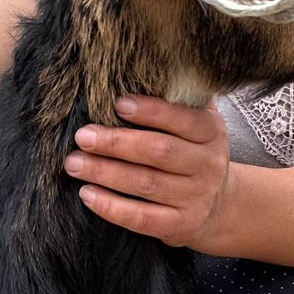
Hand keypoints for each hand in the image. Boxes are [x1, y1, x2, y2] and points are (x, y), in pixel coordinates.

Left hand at [65, 95, 229, 245]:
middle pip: (160, 152)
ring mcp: (196, 198)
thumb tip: (137, 67)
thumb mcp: (197, 123)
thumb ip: (176, 100)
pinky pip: (143, 219)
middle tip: (83, 136)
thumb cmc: (193, 153)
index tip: (117, 103)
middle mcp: (208, 165)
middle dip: (117, 143)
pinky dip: (112, 207)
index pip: (183, 119)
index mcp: (211, 132)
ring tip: (74, 163)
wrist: (219, 205)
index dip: (151, 111)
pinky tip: (88, 194)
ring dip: (105, 172)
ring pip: (146, 184)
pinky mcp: (181, 226)